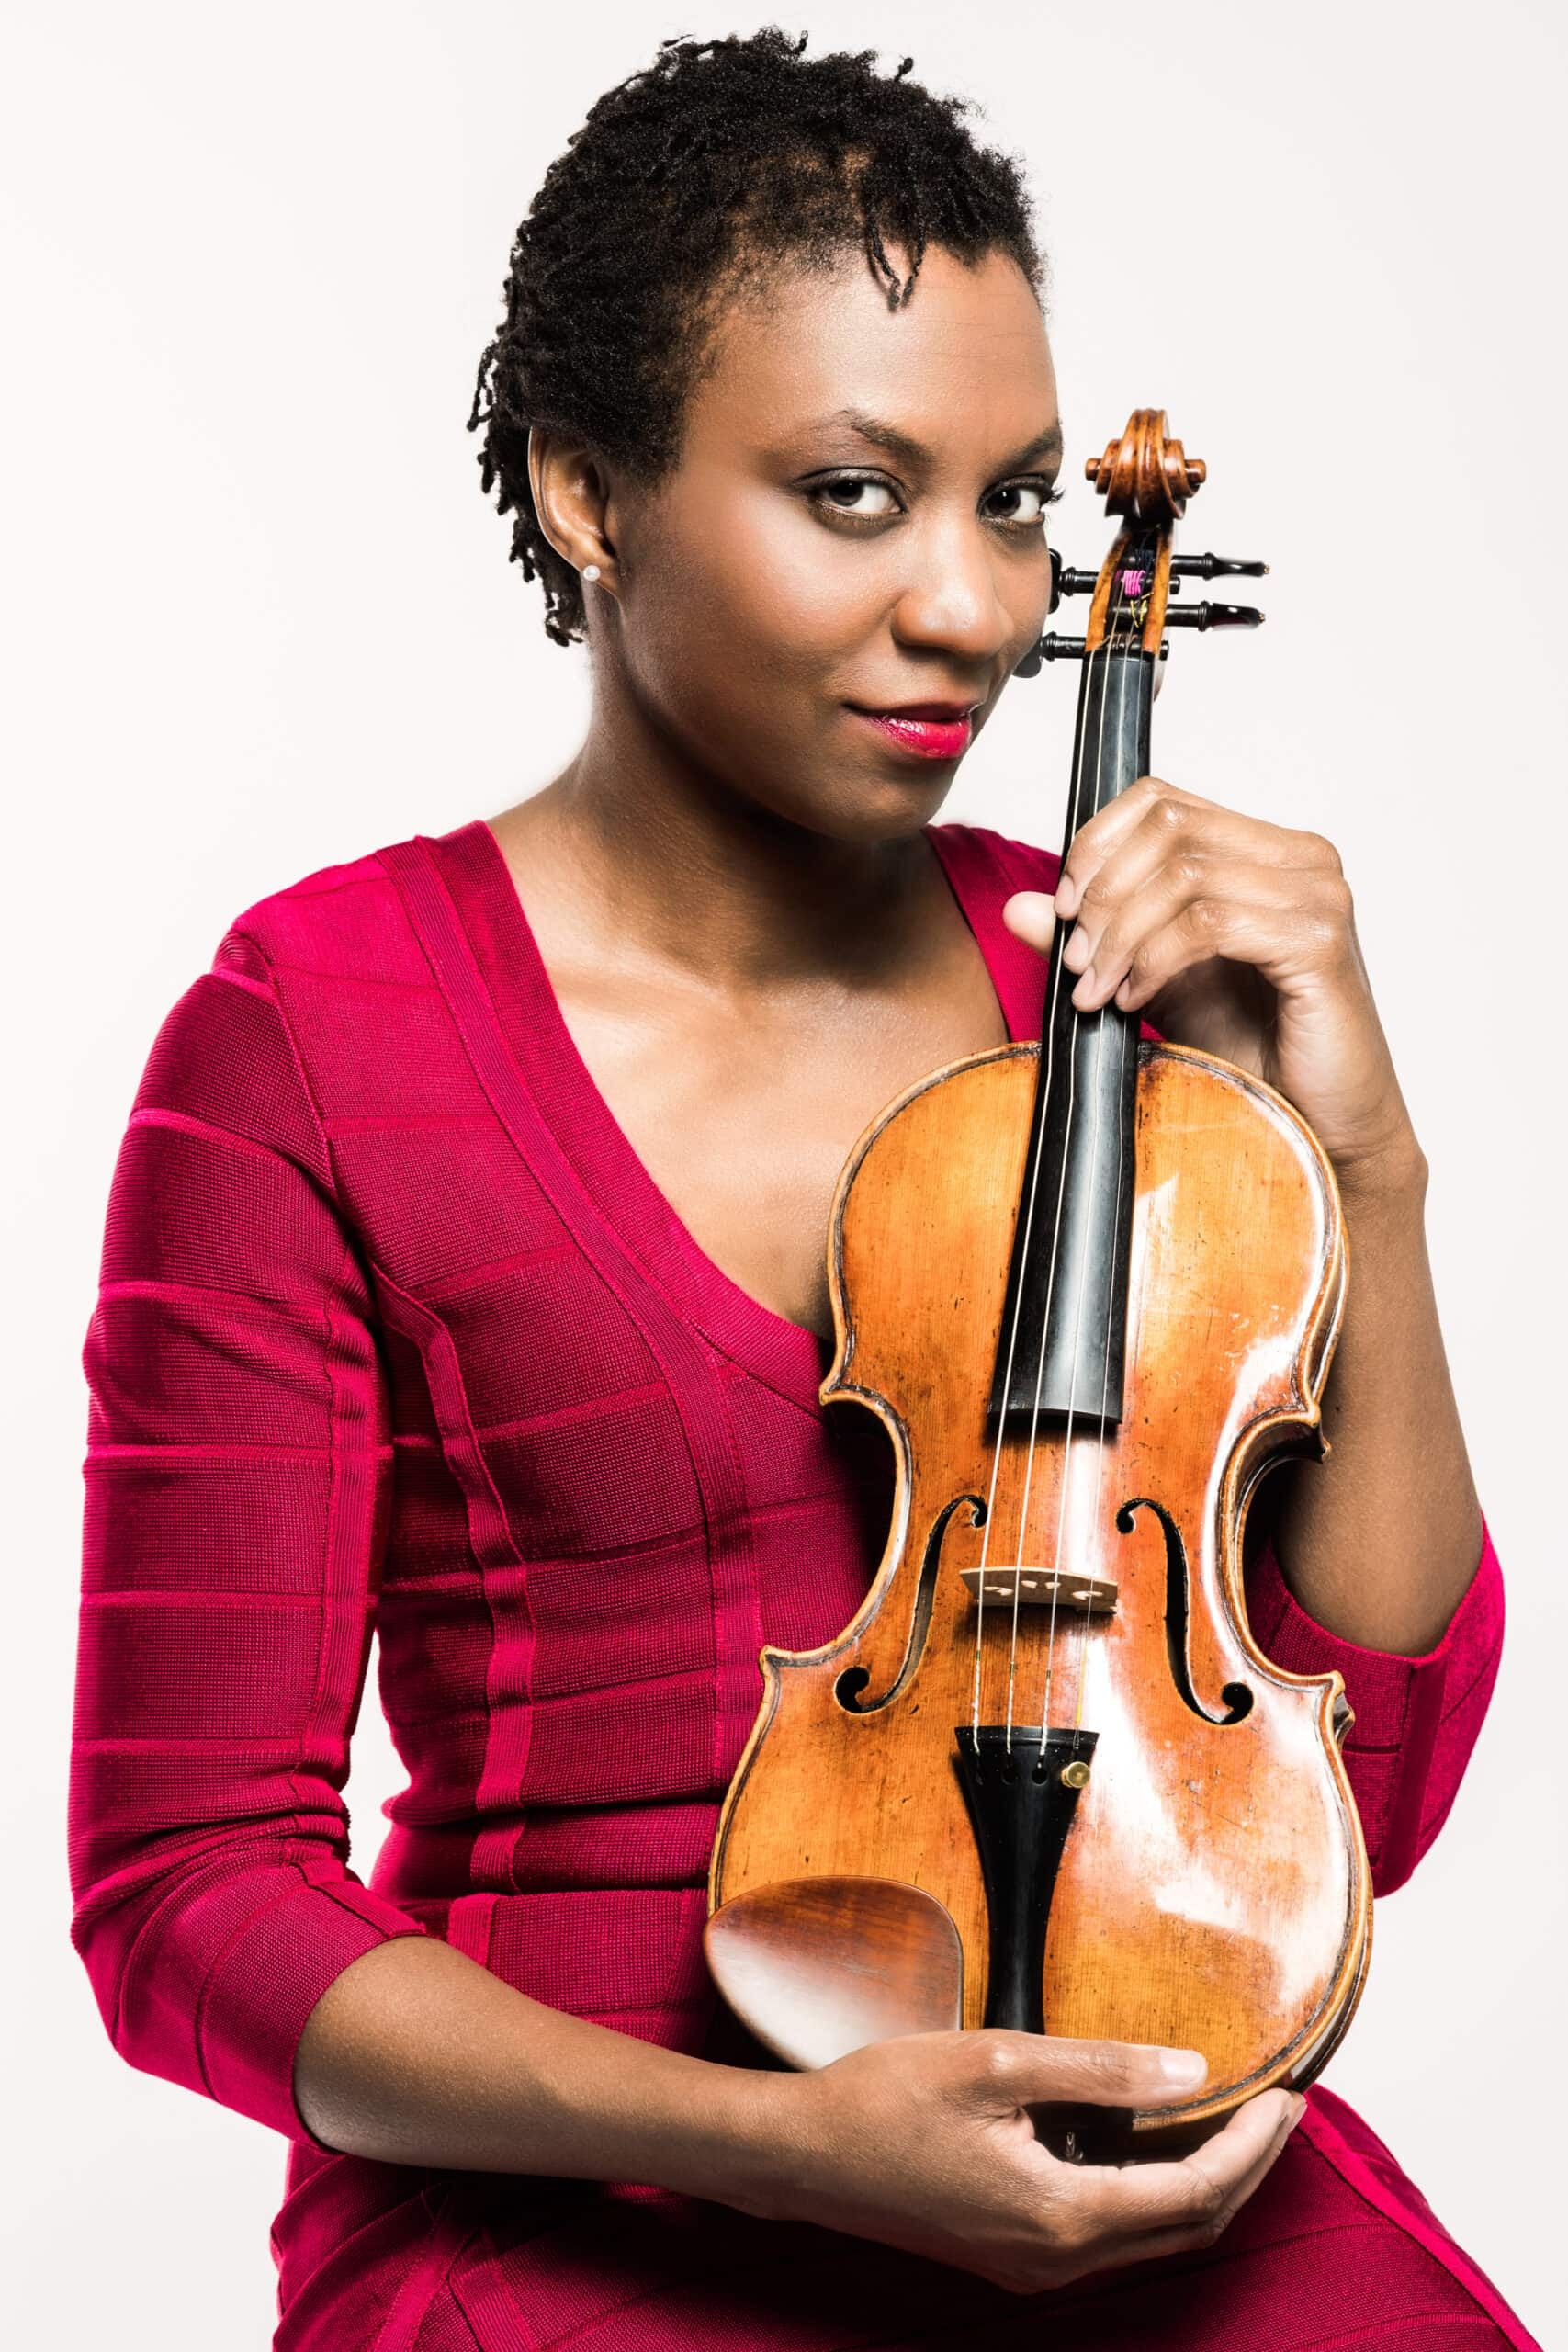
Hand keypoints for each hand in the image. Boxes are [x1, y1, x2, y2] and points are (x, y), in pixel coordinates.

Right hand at [755, 2029, 1302, 2294]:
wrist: (801, 2157)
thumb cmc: (882, 2100)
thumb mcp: (995, 2063)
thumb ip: (1097, 2069)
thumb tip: (1188, 2071)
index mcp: (1062, 2215)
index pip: (1195, 2191)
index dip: (1252, 2144)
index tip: (1288, 2093)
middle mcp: (1058, 2259)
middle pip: (1188, 2225)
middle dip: (1247, 2167)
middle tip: (1282, 2106)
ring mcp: (1034, 2265)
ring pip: (1153, 2233)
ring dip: (1205, 2180)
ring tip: (1235, 2115)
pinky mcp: (1013, 2253)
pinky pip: (1112, 2231)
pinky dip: (1156, 2189)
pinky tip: (1156, 2138)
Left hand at [1001, 777, 1422, 1188]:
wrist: (1319, 1125)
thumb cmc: (1253, 1052)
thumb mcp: (1154, 981)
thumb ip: (1098, 937)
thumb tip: (1020, 906)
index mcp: (1265, 851)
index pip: (1162, 800)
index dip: (1097, 844)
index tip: (1064, 909)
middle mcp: (1301, 858)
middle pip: (1169, 828)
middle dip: (1104, 893)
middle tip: (1077, 959)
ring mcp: (1317, 894)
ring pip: (1184, 874)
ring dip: (1122, 934)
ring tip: (1099, 989)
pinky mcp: (1318, 941)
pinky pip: (1210, 924)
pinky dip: (1156, 960)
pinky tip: (1137, 999)